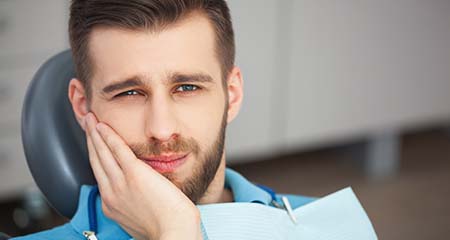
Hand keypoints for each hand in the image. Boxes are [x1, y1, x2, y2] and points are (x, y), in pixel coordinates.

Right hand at [84, 112, 202, 239]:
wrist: (174, 232)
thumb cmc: (166, 227)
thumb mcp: (140, 217)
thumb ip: (133, 202)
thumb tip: (139, 193)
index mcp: (113, 204)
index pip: (100, 174)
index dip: (96, 155)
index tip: (94, 143)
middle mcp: (111, 193)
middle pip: (96, 160)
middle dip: (90, 140)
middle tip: (86, 123)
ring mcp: (121, 184)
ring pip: (102, 153)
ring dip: (95, 133)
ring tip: (90, 118)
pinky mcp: (134, 174)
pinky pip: (117, 150)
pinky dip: (108, 136)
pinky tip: (102, 125)